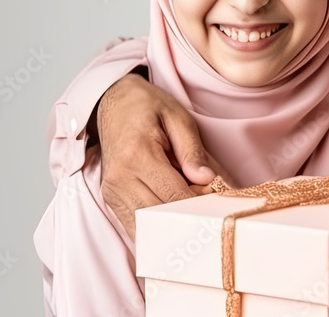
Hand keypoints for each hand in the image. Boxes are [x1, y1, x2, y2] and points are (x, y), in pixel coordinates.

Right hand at [96, 73, 232, 239]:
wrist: (113, 100)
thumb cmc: (147, 106)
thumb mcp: (177, 117)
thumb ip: (193, 150)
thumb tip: (208, 181)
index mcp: (137, 155)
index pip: (174, 196)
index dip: (199, 205)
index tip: (218, 204)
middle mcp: (119, 178)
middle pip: (160, 215)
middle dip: (187, 217)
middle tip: (208, 209)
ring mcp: (111, 191)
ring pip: (146, 226)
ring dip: (171, 224)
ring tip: (191, 209)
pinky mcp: (110, 198)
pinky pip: (134, 225)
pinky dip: (156, 225)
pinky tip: (173, 215)